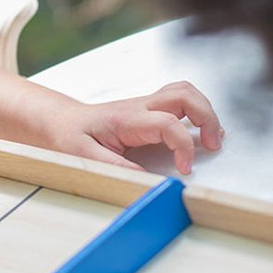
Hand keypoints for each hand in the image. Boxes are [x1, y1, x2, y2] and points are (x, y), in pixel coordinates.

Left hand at [54, 81, 223, 174]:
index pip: (167, 123)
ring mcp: (144, 106)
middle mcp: (139, 107)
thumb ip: (115, 167)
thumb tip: (148, 180)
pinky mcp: (147, 110)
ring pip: (184, 92)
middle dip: (207, 117)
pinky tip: (201, 132)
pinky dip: (196, 112)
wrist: (59, 121)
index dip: (183, 146)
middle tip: (213, 144)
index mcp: (126, 119)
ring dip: (205, 111)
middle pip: (184, 95)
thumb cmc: (68, 136)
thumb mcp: (83, 156)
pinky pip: (178, 101)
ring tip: (212, 138)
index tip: (184, 169)